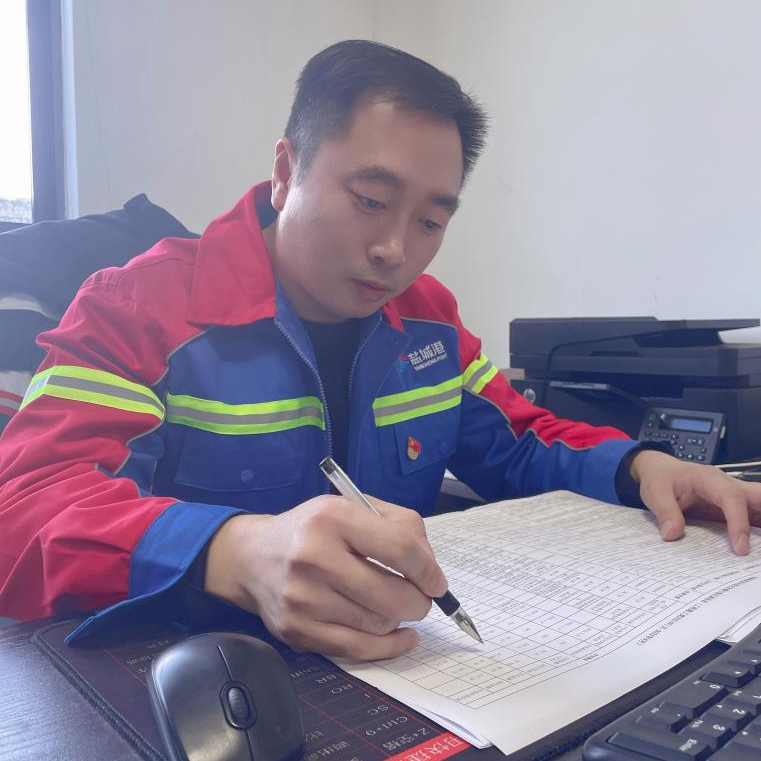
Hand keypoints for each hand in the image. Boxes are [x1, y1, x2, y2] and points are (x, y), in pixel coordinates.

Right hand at [203, 494, 447, 659]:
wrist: (252, 557)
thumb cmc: (312, 530)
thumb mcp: (351, 507)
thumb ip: (398, 525)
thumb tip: (430, 567)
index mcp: (332, 518)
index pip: (399, 548)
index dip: (428, 569)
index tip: (437, 581)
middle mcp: (314, 557)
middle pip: (392, 594)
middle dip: (419, 601)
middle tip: (421, 597)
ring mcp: (303, 598)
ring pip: (378, 624)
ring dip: (398, 619)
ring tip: (395, 605)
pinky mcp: (298, 630)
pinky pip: (358, 650)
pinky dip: (388, 647)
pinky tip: (401, 636)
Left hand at [629, 450, 760, 553]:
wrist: (660, 470)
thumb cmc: (660, 477)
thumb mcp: (654, 491)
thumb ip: (665, 511)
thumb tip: (672, 534)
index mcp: (708, 478)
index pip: (732, 498)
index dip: (739, 523)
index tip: (740, 548)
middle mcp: (727, 484)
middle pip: (758, 496)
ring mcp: (733, 495)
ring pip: (759, 505)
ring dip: (760, 525)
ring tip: (758, 549)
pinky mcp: (732, 506)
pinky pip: (752, 516)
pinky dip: (755, 529)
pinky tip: (755, 545)